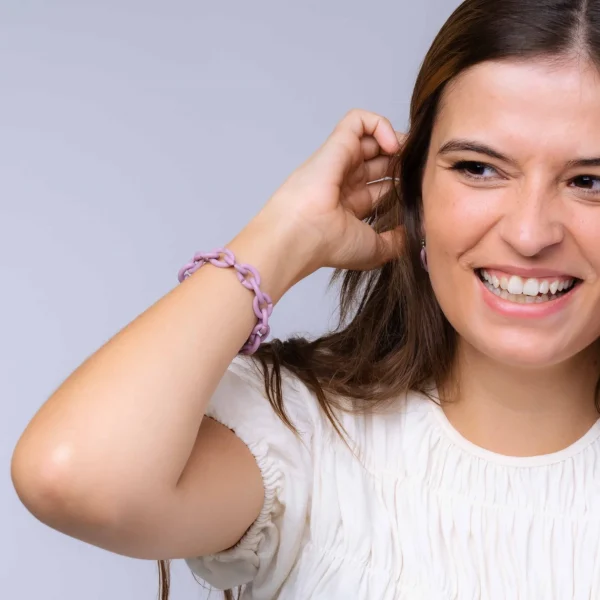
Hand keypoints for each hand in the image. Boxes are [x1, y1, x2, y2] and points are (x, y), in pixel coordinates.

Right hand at [256, 109, 404, 273]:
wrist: (302, 235)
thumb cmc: (330, 245)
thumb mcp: (375, 250)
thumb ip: (397, 241)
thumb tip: (416, 233)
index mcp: (353, 206)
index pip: (384, 186)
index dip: (404, 182)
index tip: (420, 188)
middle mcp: (347, 181)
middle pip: (382, 160)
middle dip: (404, 161)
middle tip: (419, 169)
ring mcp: (341, 161)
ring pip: (372, 138)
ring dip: (396, 142)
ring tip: (407, 156)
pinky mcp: (337, 144)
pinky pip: (359, 120)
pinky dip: (379, 124)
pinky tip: (392, 145)